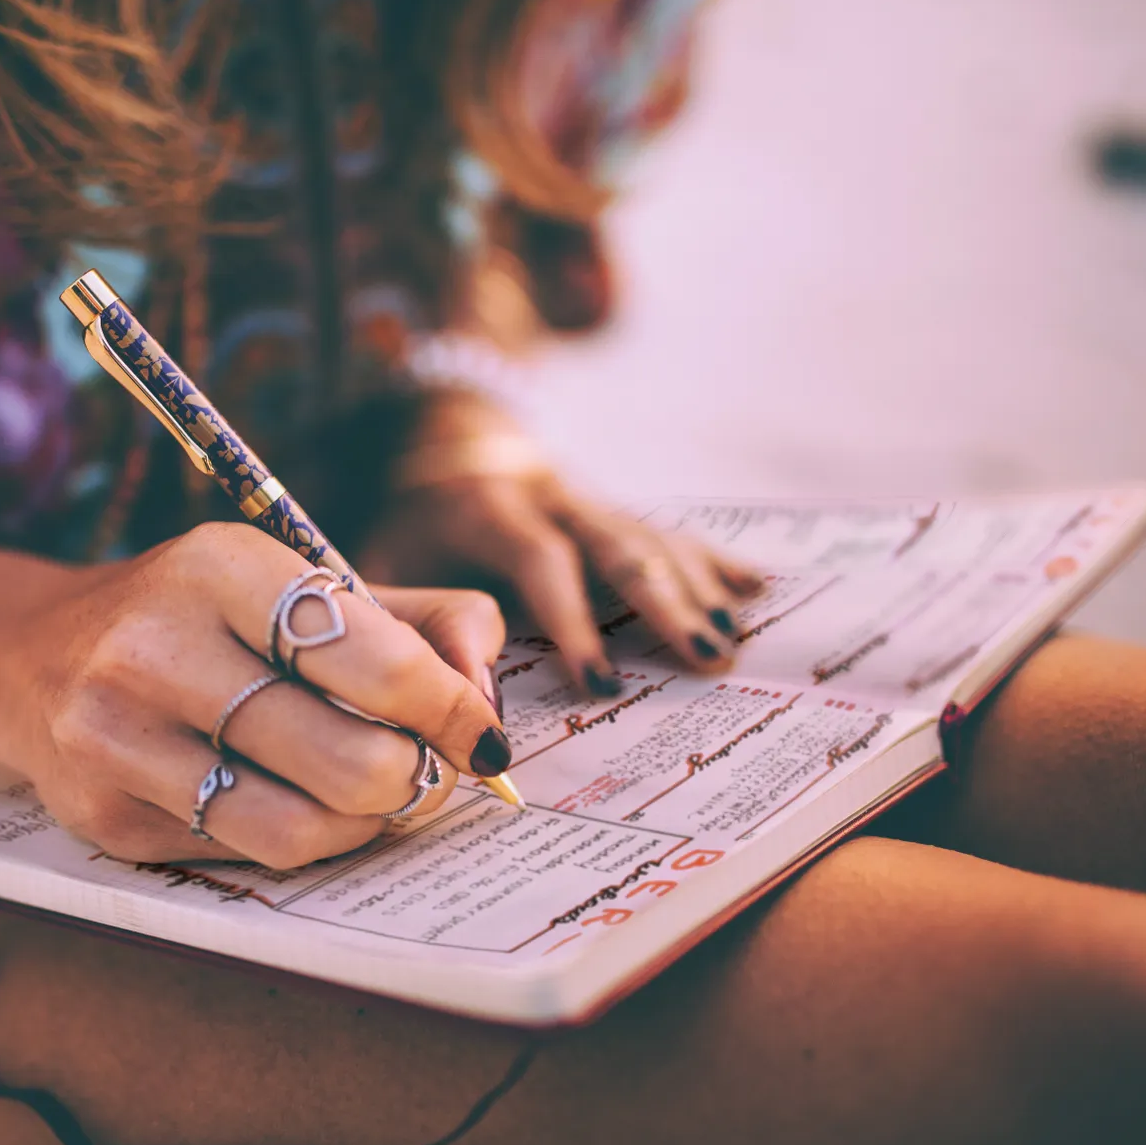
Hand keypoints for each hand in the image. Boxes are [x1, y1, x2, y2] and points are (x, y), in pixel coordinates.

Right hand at [0, 523, 508, 868]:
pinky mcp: (107, 818)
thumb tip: (488, 695)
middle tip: (429, 771)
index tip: (484, 736)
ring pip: (303, 829)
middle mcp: (156, 649)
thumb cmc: (203, 617)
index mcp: (219, 568)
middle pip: (350, 760)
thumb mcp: (299, 584)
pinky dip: (302, 839)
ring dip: (365, 823)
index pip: (372, 660)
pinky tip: (298, 800)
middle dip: (416, 778)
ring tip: (374, 794)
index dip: (451, 710)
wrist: (32, 656)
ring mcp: (120, 740)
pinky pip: (247, 855)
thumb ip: (420, 621)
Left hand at [362, 400, 761, 692]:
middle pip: (618, 545)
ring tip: (727, 644)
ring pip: (653, 539)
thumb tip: (456, 697)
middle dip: (663, 605)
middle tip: (702, 659)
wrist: (443, 447)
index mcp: (491, 507)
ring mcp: (592, 499)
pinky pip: (672, 532)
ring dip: (697, 591)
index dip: (572, 621)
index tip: (600, 682)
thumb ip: (413, 623)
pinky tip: (761, 586)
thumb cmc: (410, 528)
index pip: (542, 561)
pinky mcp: (616, 508)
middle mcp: (553, 495)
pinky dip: (716, 560)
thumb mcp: (384, 566)